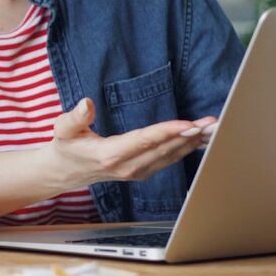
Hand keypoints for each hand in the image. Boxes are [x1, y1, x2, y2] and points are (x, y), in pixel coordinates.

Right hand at [48, 98, 217, 187]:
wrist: (65, 172)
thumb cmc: (65, 147)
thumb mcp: (62, 129)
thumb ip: (75, 116)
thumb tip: (86, 103)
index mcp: (110, 155)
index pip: (143, 141)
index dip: (166, 132)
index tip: (188, 125)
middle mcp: (128, 167)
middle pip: (164, 149)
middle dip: (190, 136)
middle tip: (212, 124)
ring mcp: (137, 172)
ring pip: (171, 156)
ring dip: (193, 143)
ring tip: (213, 129)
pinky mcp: (143, 172)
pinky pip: (169, 160)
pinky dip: (186, 149)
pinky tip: (200, 140)